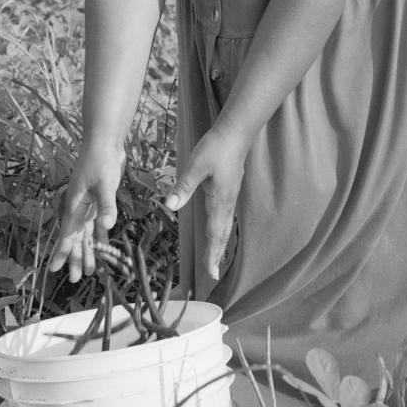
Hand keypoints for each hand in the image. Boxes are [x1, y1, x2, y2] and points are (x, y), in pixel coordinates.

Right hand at [47, 139, 125, 282]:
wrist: (104, 142)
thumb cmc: (100, 160)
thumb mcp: (104, 183)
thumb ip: (106, 205)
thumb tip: (108, 226)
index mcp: (75, 205)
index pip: (67, 234)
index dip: (62, 252)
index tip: (54, 269)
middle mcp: (79, 208)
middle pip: (75, 238)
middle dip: (75, 258)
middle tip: (74, 279)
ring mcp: (88, 205)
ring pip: (86, 234)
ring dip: (88, 251)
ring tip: (89, 270)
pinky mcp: (99, 200)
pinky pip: (98, 224)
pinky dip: (99, 236)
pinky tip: (102, 248)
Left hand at [163, 124, 250, 281]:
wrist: (235, 133)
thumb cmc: (216, 148)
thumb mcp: (197, 166)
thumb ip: (184, 186)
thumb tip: (170, 205)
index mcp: (220, 200)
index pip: (215, 234)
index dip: (212, 254)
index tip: (211, 273)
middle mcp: (227, 202)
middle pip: (223, 234)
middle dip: (218, 254)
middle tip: (214, 274)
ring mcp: (230, 196)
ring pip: (225, 226)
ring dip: (220, 243)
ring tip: (216, 258)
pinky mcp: (229, 189)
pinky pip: (225, 216)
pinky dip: (221, 230)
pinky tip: (218, 229)